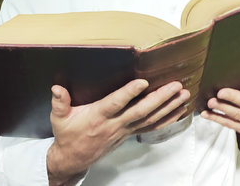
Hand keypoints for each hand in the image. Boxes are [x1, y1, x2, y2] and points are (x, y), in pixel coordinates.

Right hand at [47, 79, 189, 184]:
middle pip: (141, 111)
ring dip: (169, 107)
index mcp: (98, 116)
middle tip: (175, 86)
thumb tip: (56, 88)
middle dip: (160, 98)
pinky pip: (152, 127)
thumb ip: (59, 102)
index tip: (143, 82)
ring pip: (150, 119)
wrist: (73, 157)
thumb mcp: (59, 118)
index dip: (129, 93)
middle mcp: (115, 124)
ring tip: (183, 94)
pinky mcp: (129, 133)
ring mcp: (124, 130)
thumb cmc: (68, 134)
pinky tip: (178, 110)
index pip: (116, 104)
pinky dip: (167, 119)